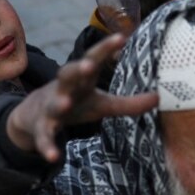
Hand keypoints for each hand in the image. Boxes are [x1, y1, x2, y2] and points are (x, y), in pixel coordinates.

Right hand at [6, 34, 157, 161]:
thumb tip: (159, 98)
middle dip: (77, 69)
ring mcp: (51, 108)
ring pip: (53, 103)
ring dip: (59, 103)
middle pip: (67, 74)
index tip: (121, 37)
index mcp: (81, 79)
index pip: (93, 58)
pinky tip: (53, 157)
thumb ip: (128, 102)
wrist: (35, 115)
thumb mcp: (102, 103)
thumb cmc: (77, 103)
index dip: (105, 48)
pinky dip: (47, 146)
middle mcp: (64, 88)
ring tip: (65, 103)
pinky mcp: (42, 129)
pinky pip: (44, 137)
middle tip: (88, 65)